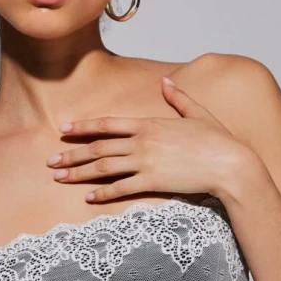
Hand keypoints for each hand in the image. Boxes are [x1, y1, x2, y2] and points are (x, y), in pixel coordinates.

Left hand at [46, 77, 256, 204]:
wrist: (230, 163)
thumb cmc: (218, 139)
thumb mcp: (197, 112)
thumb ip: (178, 97)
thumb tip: (167, 82)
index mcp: (150, 123)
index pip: (108, 125)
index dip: (84, 128)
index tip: (65, 131)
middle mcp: (142, 142)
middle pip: (98, 147)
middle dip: (72, 154)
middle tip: (50, 162)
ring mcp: (146, 162)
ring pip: (103, 167)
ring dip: (78, 173)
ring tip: (59, 178)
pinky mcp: (153, 182)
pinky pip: (121, 188)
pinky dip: (103, 194)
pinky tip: (88, 198)